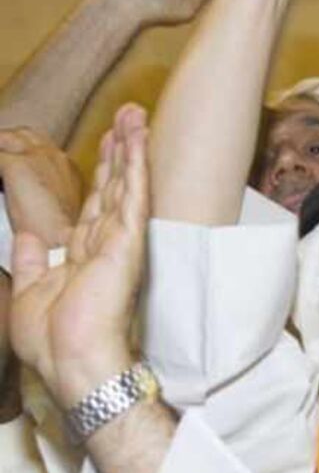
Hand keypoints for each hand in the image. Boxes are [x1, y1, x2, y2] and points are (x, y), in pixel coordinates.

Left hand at [10, 104, 149, 409]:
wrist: (70, 359)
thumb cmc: (52, 339)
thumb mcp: (27, 290)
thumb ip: (29, 259)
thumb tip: (26, 235)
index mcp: (84, 256)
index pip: (96, 204)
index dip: (102, 173)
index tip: (108, 144)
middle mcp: (105, 244)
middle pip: (114, 186)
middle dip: (120, 150)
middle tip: (129, 115)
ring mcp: (119, 242)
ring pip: (126, 184)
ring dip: (131, 147)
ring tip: (136, 114)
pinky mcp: (127, 242)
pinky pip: (132, 195)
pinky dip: (135, 165)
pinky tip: (138, 139)